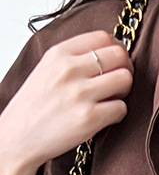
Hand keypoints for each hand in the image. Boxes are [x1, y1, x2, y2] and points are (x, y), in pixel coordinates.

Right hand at [0, 29, 133, 174]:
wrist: (18, 137)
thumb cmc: (35, 106)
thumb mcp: (48, 69)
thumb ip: (75, 58)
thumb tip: (109, 53)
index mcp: (59, 53)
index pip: (103, 37)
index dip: (115, 50)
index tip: (114, 62)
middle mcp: (69, 69)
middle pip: (119, 55)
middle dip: (124, 69)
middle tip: (117, 83)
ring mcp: (80, 93)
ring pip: (125, 79)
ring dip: (123, 91)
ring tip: (110, 100)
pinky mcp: (90, 117)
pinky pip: (121, 108)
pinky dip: (117, 113)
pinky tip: (104, 117)